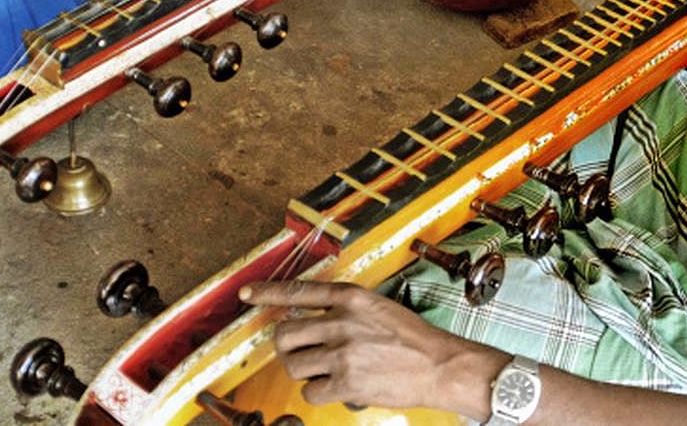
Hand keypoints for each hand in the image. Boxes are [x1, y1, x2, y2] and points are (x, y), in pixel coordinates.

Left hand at [239, 281, 475, 409]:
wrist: (440, 365)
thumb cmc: (413, 339)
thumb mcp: (379, 309)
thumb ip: (345, 311)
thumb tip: (309, 323)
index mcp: (352, 298)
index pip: (299, 291)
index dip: (267, 293)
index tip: (246, 295)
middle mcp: (343, 322)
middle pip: (285, 335)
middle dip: (288, 347)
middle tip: (302, 353)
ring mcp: (343, 353)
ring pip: (293, 365)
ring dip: (305, 372)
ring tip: (327, 371)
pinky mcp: (346, 383)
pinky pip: (310, 392)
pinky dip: (320, 393)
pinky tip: (340, 388)